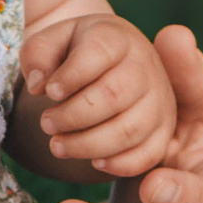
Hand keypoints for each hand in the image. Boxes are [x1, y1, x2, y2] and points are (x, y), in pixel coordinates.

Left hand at [21, 12, 175, 176]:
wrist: (110, 59)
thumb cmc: (74, 51)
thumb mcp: (51, 40)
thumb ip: (38, 55)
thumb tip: (38, 85)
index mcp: (116, 38)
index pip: (99, 53)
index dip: (71, 76)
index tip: (49, 92)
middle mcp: (145, 66)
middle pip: (114, 96)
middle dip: (73, 116)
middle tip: (46, 124)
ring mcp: (159, 99)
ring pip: (130, 129)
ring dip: (89, 145)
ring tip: (57, 146)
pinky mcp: (164, 129)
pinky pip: (149, 154)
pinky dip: (120, 164)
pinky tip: (94, 162)